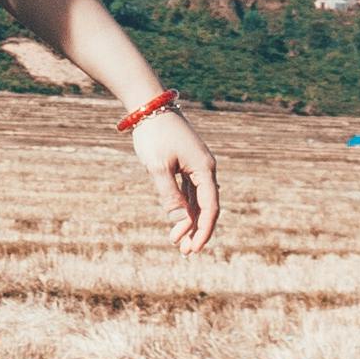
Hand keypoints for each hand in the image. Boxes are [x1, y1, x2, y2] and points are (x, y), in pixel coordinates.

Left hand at [126, 98, 221, 251]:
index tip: (194, 249)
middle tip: (184, 252)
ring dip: (189, 221)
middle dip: (196, 230)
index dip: (203, 230)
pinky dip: (185, 206)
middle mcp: (205, 168)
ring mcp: (196, 165)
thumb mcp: (158, 168)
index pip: (210, 207)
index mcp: (204, 169)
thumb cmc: (153, 135)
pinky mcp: (186, 163)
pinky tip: (179, 221)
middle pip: (206, 206)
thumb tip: (181, 222)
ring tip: (178, 242)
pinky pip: (190, 190)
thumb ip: (170, 195)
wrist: (149, 106)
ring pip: (197, 200)